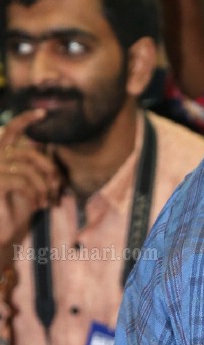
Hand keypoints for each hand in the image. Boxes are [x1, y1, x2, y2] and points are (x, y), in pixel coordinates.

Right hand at [0, 110, 61, 247]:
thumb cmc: (16, 207)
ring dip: (44, 185)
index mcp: (1, 154)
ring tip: (47, 201)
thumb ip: (34, 165)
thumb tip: (49, 151)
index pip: (11, 129)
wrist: (3, 230)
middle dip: (49, 168)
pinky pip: (22, 181)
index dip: (26, 119)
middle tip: (57, 186)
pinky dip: (35, 193)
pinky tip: (37, 205)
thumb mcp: (29, 183)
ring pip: (28, 167)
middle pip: (29, 151)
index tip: (44, 113)